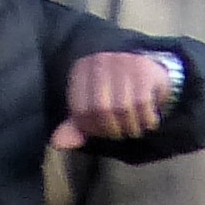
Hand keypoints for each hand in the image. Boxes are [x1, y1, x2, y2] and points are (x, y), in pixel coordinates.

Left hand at [50, 51, 173, 149]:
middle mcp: (99, 61)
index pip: (80, 110)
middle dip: (111, 129)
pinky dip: (146, 119)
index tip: (102, 132)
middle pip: (101, 108)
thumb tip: (57, 142)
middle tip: (119, 133)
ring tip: (133, 128)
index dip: (91, 128)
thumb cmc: (114, 95)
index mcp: (80, 70)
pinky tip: (147, 121)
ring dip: (130, 127)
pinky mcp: (143, 68)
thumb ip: (75, 127)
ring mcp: (122, 62)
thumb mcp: (91, 109)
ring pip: (123, 107)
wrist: (147, 74)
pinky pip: (142, 103)